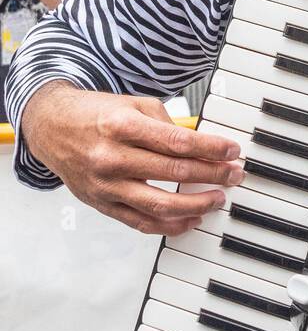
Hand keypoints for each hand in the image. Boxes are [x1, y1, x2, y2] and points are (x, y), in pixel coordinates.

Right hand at [21, 82, 243, 235]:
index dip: (212, 149)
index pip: (179, 142)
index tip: (232, 151)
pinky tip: (192, 220)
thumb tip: (202, 146)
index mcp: (122, 126)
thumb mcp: (132, 104)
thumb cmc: (95, 115)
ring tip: (218, 198)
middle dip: (213, 175)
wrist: (50, 129)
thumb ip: (167, 124)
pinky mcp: (102, 205)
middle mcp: (112, 158)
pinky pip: (141, 223)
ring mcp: (106, 185)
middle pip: (175, 172)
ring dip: (197, 205)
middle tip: (234, 174)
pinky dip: (171, 226)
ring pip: (161, 205)